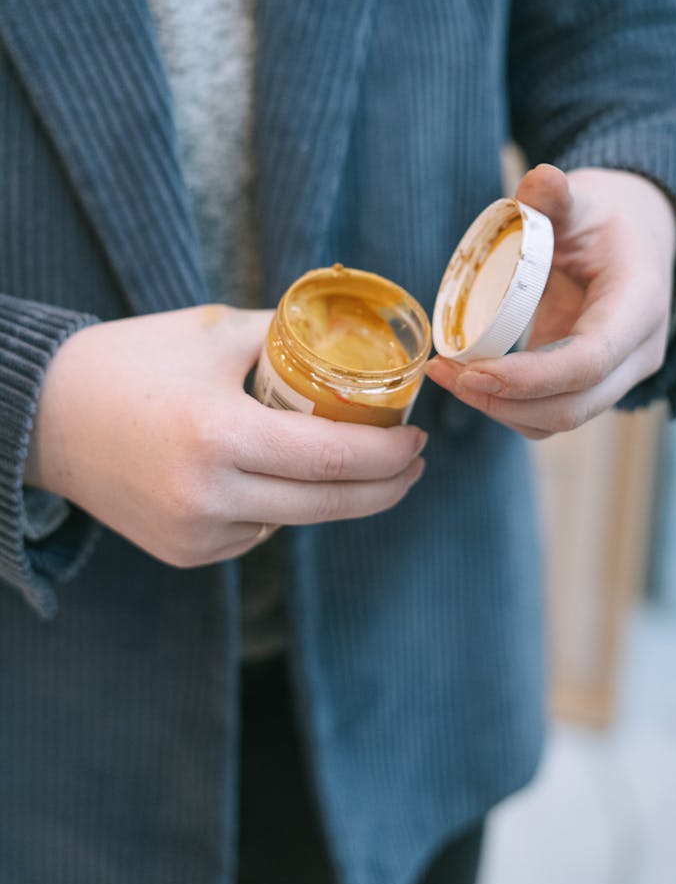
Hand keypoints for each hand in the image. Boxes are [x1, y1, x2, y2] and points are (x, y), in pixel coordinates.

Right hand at [24, 306, 426, 565]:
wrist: (47, 415)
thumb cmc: (132, 361)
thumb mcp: (215, 332)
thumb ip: (286, 337)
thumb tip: (351, 340)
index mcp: (220, 433)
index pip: (332, 456)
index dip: (388, 454)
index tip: (420, 436)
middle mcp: (209, 495)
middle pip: (328, 504)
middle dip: (384, 487)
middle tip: (413, 462)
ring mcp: (195, 533)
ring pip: (295, 520)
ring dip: (335, 496)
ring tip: (357, 462)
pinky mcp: (184, 552)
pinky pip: (256, 531)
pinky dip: (280, 506)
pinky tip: (277, 478)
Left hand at [426, 164, 675, 438]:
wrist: (634, 241)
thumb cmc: (604, 220)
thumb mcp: (584, 201)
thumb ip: (558, 196)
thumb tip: (538, 179)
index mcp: (639, 307)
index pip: (588, 362)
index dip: (529, 378)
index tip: (471, 371)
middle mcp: (637, 354)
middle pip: (571, 407)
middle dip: (502, 402)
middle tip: (445, 375)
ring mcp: (616, 377)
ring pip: (557, 420)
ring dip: (498, 410)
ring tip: (446, 376)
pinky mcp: (589, 386)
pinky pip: (547, 414)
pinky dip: (505, 407)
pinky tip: (466, 381)